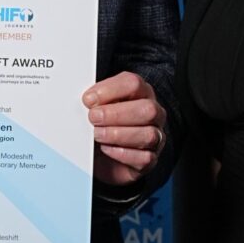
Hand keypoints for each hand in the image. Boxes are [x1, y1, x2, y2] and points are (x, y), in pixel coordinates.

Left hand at [84, 72, 166, 188]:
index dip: (110, 90)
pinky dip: (123, 154)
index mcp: (140, 93)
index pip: (133, 84)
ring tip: (97, 135)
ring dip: (118, 135)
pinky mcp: (151, 158)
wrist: (103, 156)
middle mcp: (153, 113)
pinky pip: (145, 157)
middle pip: (147, 109)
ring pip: (148, 134)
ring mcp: (156, 136)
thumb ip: (94, 101)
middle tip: (93, 118)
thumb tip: (87, 100)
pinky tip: (106, 149)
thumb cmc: (102, 125)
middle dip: (116, 114)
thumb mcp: (96, 108)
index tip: (89, 99)